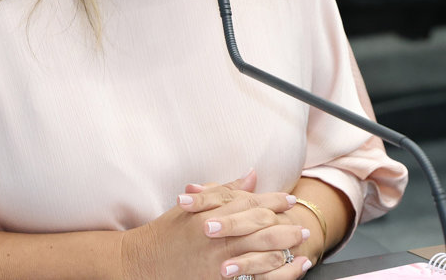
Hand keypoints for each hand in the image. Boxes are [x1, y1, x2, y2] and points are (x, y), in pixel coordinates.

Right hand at [121, 170, 311, 279]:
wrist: (143, 264)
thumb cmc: (165, 234)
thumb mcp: (191, 207)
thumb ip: (223, 191)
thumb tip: (250, 176)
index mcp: (211, 216)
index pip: (249, 204)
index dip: (272, 201)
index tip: (287, 200)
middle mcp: (217, 238)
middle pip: (261, 228)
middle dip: (285, 225)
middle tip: (302, 223)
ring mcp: (220, 263)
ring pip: (263, 254)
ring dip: (286, 248)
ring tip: (301, 244)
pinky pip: (256, 278)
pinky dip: (278, 273)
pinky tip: (291, 268)